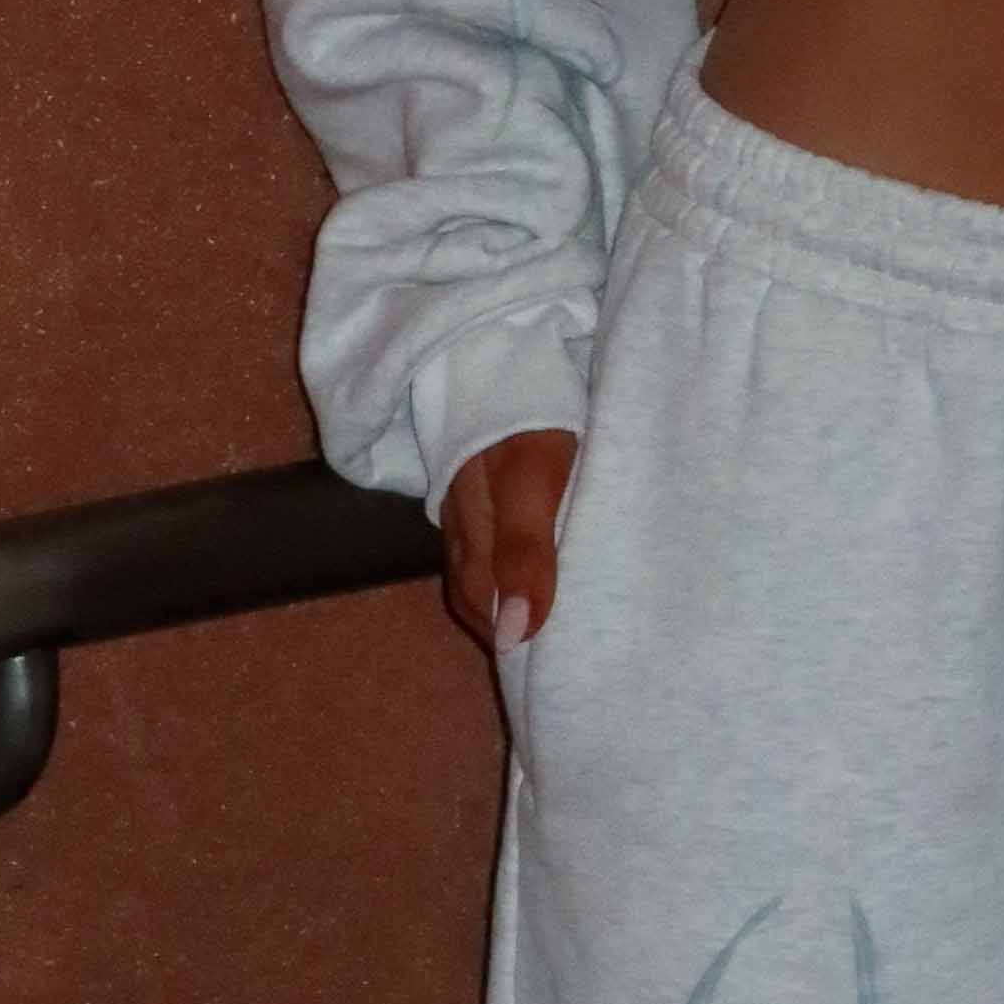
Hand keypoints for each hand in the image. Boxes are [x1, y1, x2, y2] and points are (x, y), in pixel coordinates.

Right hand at [439, 426, 579, 669]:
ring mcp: (463, 492)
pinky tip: (527, 554)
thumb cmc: (521, 411)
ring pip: (474, 559)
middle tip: (541, 650)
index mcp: (476, 530)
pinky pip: (481, 527)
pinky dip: (502, 554)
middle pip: (473, 586)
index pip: (482, 603)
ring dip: (499, 589)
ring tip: (535, 613)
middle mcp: (461, 519)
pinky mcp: (476, 468)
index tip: (540, 666)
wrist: (493, 338)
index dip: (505, 635)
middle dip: (498, 620)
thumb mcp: (532, 482)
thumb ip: (526, 554)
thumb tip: (517, 636)